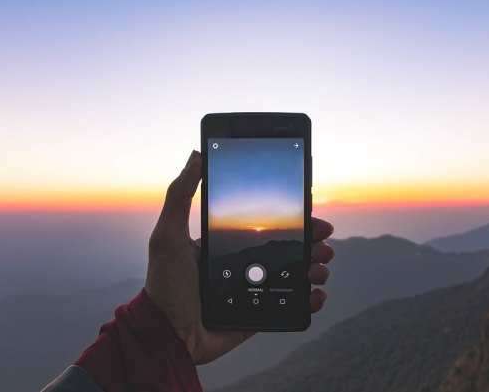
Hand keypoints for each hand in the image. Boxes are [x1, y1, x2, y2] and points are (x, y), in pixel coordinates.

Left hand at [144, 150, 334, 364]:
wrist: (167, 333)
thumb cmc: (164, 283)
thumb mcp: (168, 234)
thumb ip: (180, 195)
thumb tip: (195, 155)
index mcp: (228, 244)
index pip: (268, 226)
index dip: (294, 220)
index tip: (312, 214)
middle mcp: (244, 265)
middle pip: (289, 249)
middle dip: (312, 243)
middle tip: (324, 243)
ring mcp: (254, 291)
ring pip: (295, 276)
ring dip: (316, 269)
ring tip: (321, 268)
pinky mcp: (259, 316)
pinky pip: (291, 307)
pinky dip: (310, 301)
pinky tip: (317, 295)